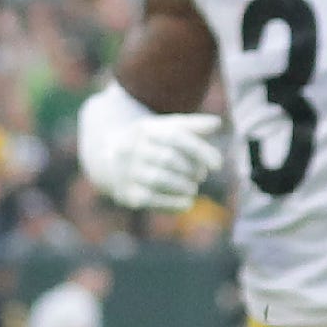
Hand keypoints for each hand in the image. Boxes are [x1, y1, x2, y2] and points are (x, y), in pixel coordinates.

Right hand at [78, 88, 224, 212]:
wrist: (108, 160)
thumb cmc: (149, 143)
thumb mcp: (165, 130)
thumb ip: (191, 126)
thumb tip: (216, 123)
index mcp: (144, 129)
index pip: (176, 136)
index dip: (200, 150)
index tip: (218, 165)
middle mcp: (131, 148)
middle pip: (169, 158)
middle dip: (191, 169)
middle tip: (201, 176)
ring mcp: (125, 172)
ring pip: (160, 179)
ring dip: (184, 186)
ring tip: (193, 188)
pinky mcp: (126, 194)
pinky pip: (152, 200)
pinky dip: (174, 203)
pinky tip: (188, 202)